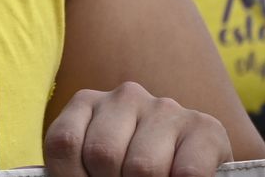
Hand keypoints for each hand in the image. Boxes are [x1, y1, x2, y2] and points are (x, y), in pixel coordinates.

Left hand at [45, 82, 231, 176]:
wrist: (186, 170)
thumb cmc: (126, 172)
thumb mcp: (92, 166)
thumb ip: (74, 168)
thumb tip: (59, 174)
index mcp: (88, 103)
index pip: (64, 142)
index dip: (71, 176)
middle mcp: (126, 96)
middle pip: (102, 154)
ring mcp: (166, 108)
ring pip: (142, 166)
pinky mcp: (204, 127)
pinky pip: (187, 172)